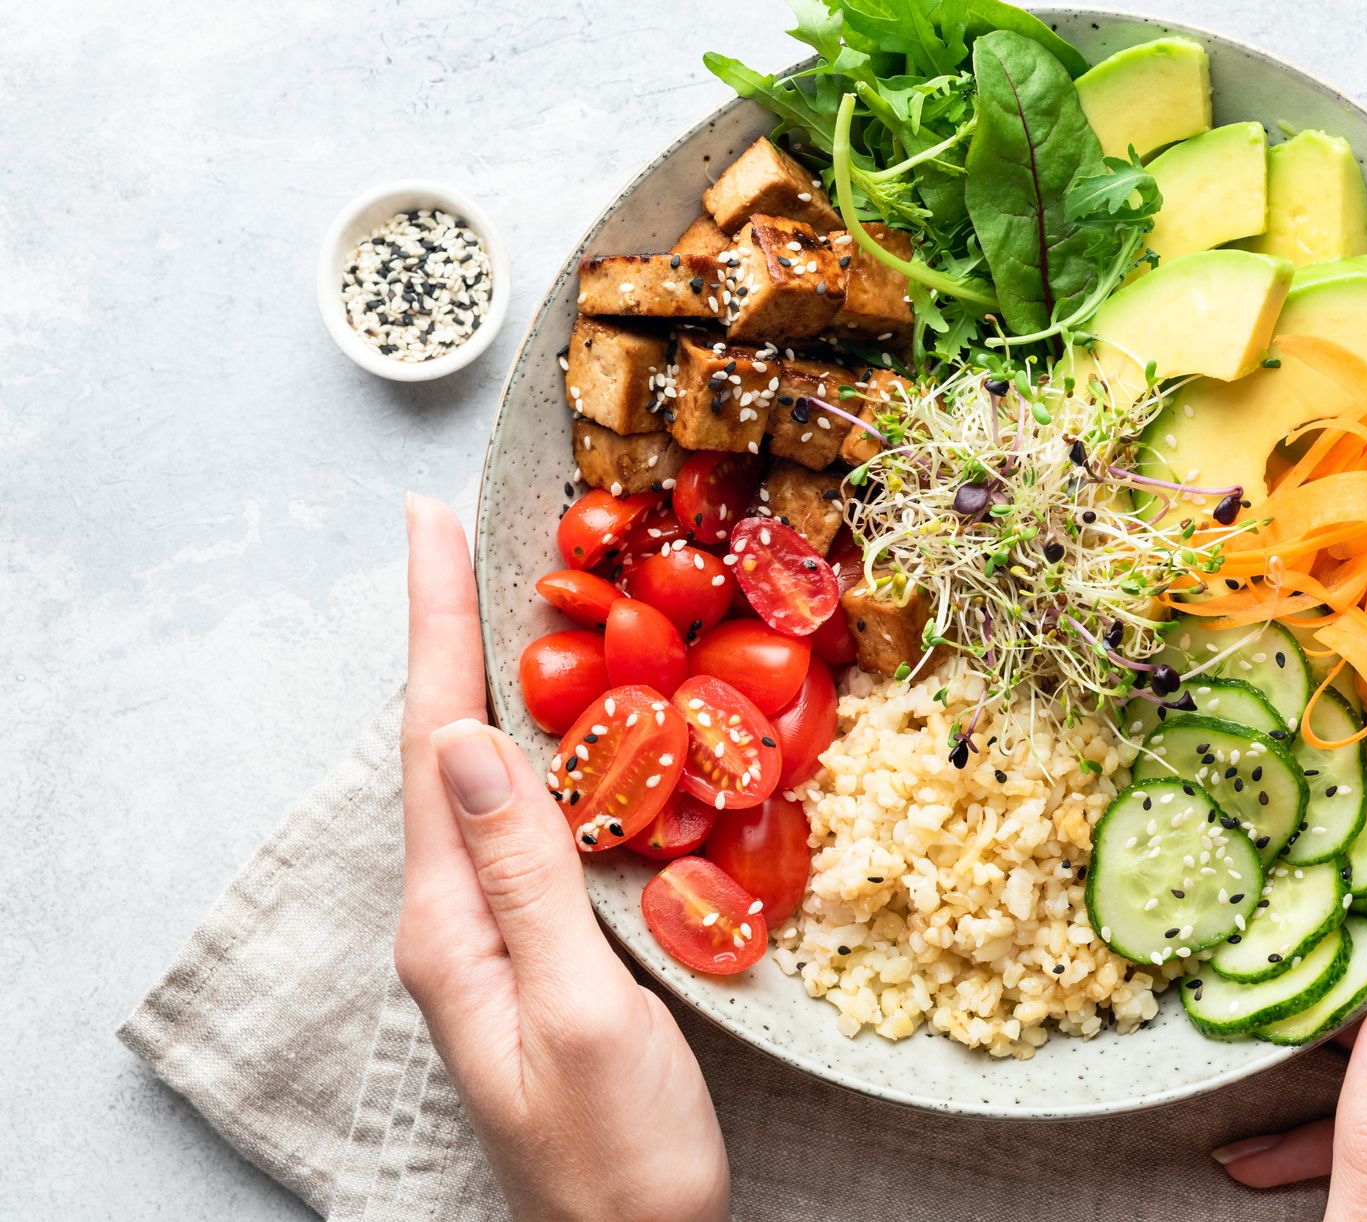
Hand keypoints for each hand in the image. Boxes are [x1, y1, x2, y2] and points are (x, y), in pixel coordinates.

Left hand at [392, 495, 729, 1221]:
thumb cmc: (620, 1157)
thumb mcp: (578, 1012)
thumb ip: (529, 877)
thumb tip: (471, 740)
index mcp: (453, 926)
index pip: (434, 744)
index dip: (436, 626)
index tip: (429, 526)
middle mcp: (456, 922)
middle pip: (443, 748)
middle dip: (449, 632)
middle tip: (456, 534)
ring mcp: (494, 940)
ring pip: (484, 781)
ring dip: (486, 679)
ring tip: (499, 596)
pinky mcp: (540, 954)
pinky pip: (529, 823)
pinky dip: (543, 748)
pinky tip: (571, 729)